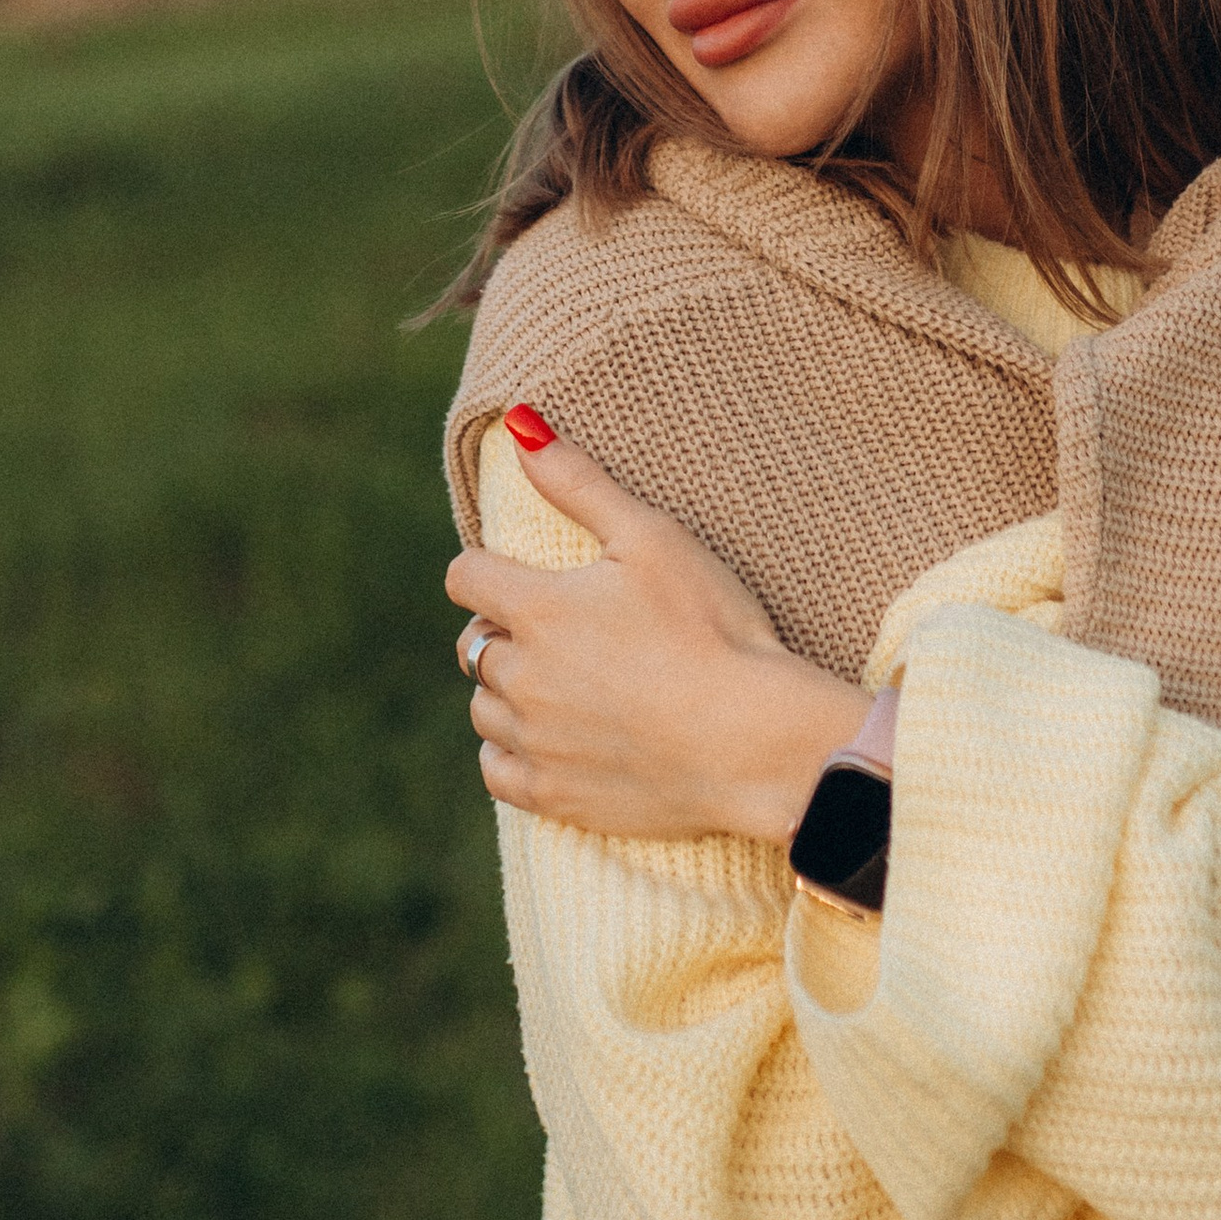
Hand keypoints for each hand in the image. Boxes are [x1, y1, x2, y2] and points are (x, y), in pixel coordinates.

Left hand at [446, 417, 869, 842]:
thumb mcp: (652, 538)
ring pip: (484, 708)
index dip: (488, 569)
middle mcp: (520, 677)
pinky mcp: (553, 797)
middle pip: (474, 644)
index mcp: (536, 609)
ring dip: (508, 691)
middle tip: (563, 632)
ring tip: (562, 684)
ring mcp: (534, 742)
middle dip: (505, 632)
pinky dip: (511, 752)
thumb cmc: (714, 629)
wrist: (754, 740)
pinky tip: (549, 738)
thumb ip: (579, 482)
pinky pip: (497, 770)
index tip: (518, 575)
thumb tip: (519, 423)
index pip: (466, 576)